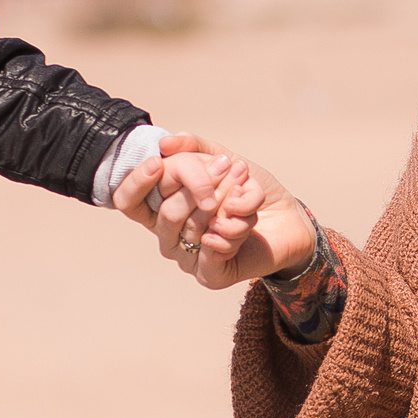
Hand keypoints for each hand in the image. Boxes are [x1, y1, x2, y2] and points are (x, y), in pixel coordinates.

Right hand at [112, 133, 315, 288]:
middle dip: (204, 185)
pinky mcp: (211, 276)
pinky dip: (235, 232)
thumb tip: (166, 142)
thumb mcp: (224, 159)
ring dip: (228, 203)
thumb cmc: (251, 189)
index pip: (129, 201)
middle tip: (234, 166)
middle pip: (167, 213)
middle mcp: (168, 235)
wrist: (289, 216)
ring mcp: (187, 258)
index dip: (136, 182)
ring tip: (248, 189)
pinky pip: (212, 255)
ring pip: (194, 229)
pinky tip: (246, 223)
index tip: (158, 163)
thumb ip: (195, 148)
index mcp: (162, 206)